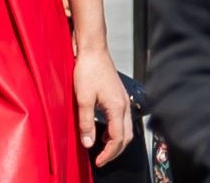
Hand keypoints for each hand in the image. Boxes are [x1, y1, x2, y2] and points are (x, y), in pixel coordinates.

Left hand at [74, 48, 132, 166]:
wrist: (93, 48)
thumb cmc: (88, 68)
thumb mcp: (83, 98)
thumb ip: (86, 122)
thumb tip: (88, 143)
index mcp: (117, 108)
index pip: (117, 139)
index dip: (108, 154)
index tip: (98, 162)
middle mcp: (124, 104)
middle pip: (126, 136)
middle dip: (115, 151)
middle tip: (102, 159)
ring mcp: (123, 98)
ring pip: (126, 127)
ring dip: (116, 140)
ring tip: (102, 146)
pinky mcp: (118, 93)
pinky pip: (122, 117)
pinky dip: (116, 128)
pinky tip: (104, 126)